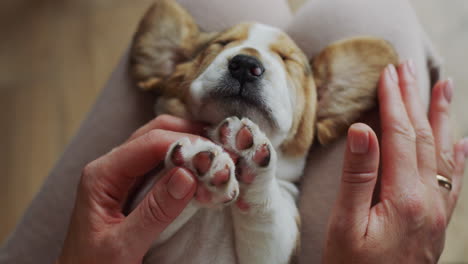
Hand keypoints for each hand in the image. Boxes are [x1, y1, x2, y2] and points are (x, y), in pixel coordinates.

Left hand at [57, 115, 205, 263]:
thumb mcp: (123, 245)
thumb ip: (155, 211)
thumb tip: (188, 175)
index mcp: (101, 175)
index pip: (148, 143)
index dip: (184, 144)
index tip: (215, 156)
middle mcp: (111, 167)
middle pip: (154, 133)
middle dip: (189, 136)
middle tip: (220, 150)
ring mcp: (122, 175)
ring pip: (159, 144)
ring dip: (189, 146)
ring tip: (216, 157)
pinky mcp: (133, 187)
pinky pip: (161, 163)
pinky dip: (184, 162)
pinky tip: (201, 169)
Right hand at [323, 61, 467, 262]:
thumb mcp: (345, 226)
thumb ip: (357, 177)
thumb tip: (363, 130)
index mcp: (404, 197)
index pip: (399, 136)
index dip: (393, 102)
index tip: (388, 73)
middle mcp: (429, 199)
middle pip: (423, 137)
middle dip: (415, 99)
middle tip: (410, 67)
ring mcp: (436, 210)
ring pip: (442, 152)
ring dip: (440, 117)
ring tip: (443, 87)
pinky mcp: (435, 220)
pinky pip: (452, 179)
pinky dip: (456, 155)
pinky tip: (461, 142)